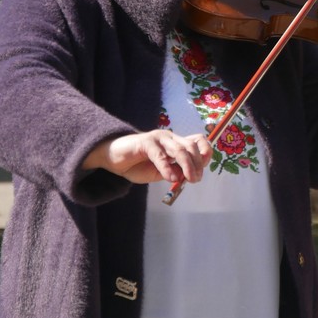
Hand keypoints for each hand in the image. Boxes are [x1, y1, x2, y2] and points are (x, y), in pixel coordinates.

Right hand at [82, 129, 212, 183]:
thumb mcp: (160, 172)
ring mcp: (158, 138)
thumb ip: (174, 172)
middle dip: (197, 164)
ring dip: (188, 166)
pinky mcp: (145, 142)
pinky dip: (167, 168)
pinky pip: (160, 156)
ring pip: (180, 150)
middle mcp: (169, 137)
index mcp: (175, 142)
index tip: (203, 168)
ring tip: (190, 179)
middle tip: (196, 179)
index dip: (205, 152)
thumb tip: (188, 176)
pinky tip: (170, 178)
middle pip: (191, 147)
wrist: (112, 159)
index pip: (197, 141)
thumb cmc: (137, 165)